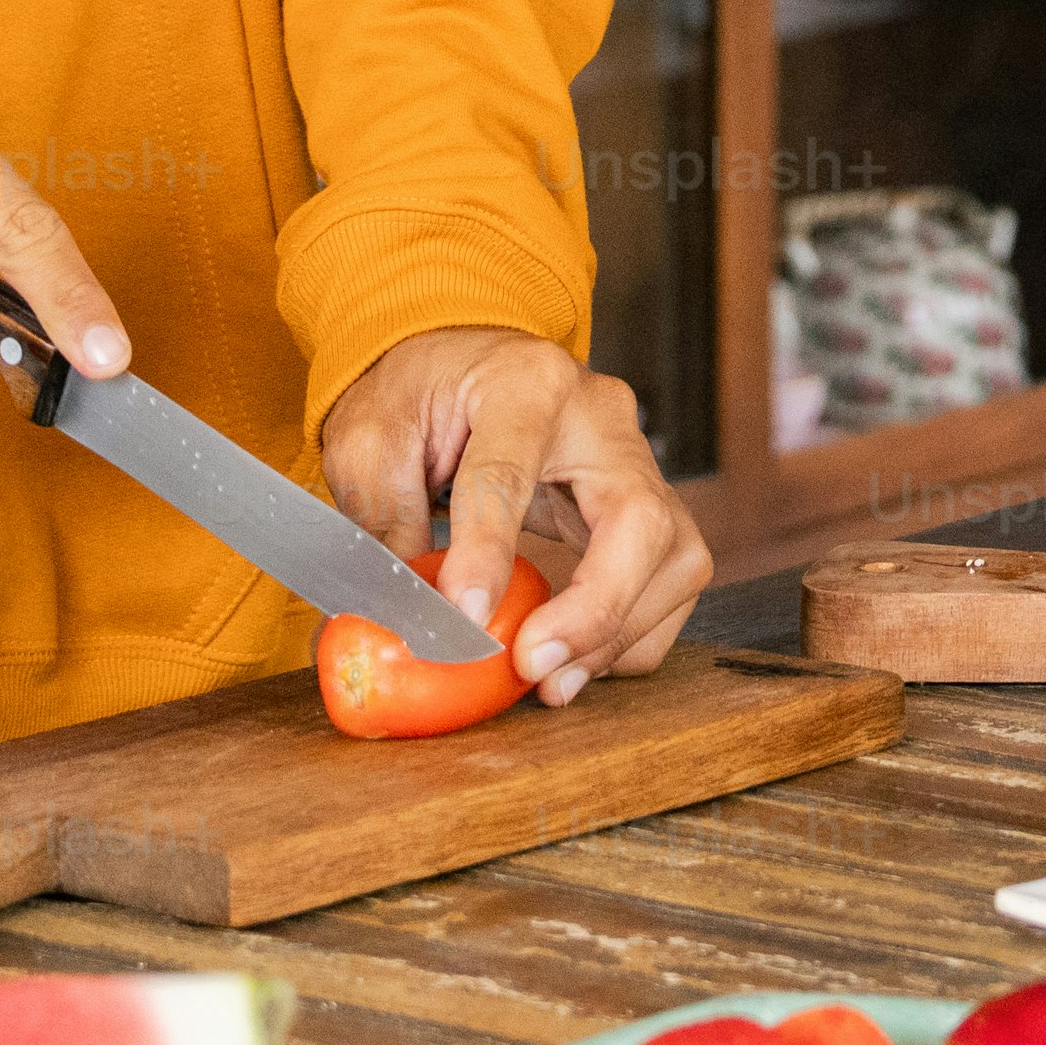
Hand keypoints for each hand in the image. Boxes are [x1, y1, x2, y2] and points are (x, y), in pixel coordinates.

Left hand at [317, 326, 706, 705]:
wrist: (462, 364)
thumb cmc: (417, 395)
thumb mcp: (370, 438)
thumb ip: (383, 520)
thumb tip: (395, 616)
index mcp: (523, 381)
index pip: (512, 473)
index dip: (489, 552)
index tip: (466, 620)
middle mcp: (601, 417)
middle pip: (639, 519)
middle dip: (595, 609)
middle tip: (534, 665)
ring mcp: (636, 460)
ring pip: (675, 557)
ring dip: (619, 633)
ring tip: (551, 680)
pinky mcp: (650, 505)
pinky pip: (671, 581)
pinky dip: (632, 635)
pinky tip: (577, 661)